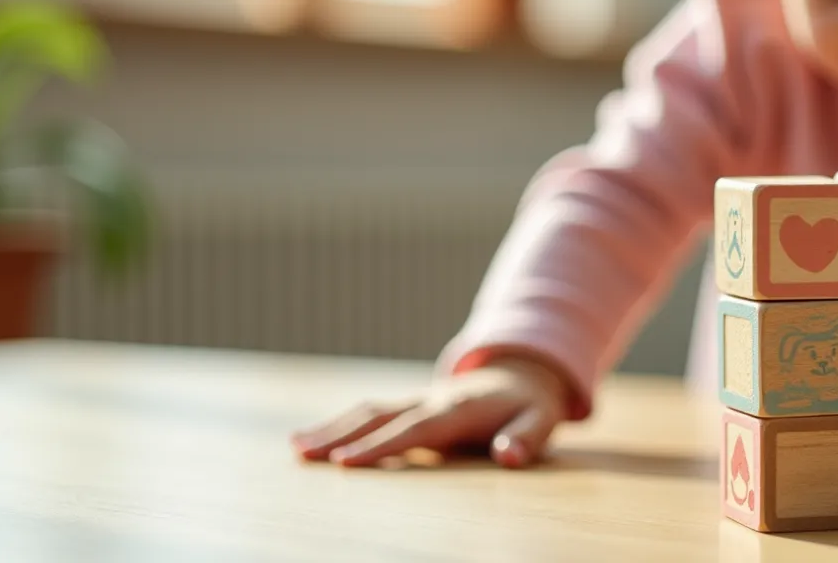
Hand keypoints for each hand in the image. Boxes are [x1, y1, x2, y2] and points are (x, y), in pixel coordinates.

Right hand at [290, 355, 570, 468]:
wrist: (524, 373)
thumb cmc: (532, 407)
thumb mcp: (542, 422)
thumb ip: (526, 439)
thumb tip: (508, 456)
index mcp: (458, 409)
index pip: (414, 431)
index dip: (380, 447)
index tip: (344, 463)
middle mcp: (430, 400)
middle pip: (379, 417)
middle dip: (339, 435)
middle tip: (302, 453)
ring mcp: (417, 400)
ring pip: (369, 411)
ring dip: (332, 427)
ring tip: (295, 446)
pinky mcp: (410, 405)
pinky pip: (371, 414)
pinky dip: (341, 425)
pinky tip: (312, 439)